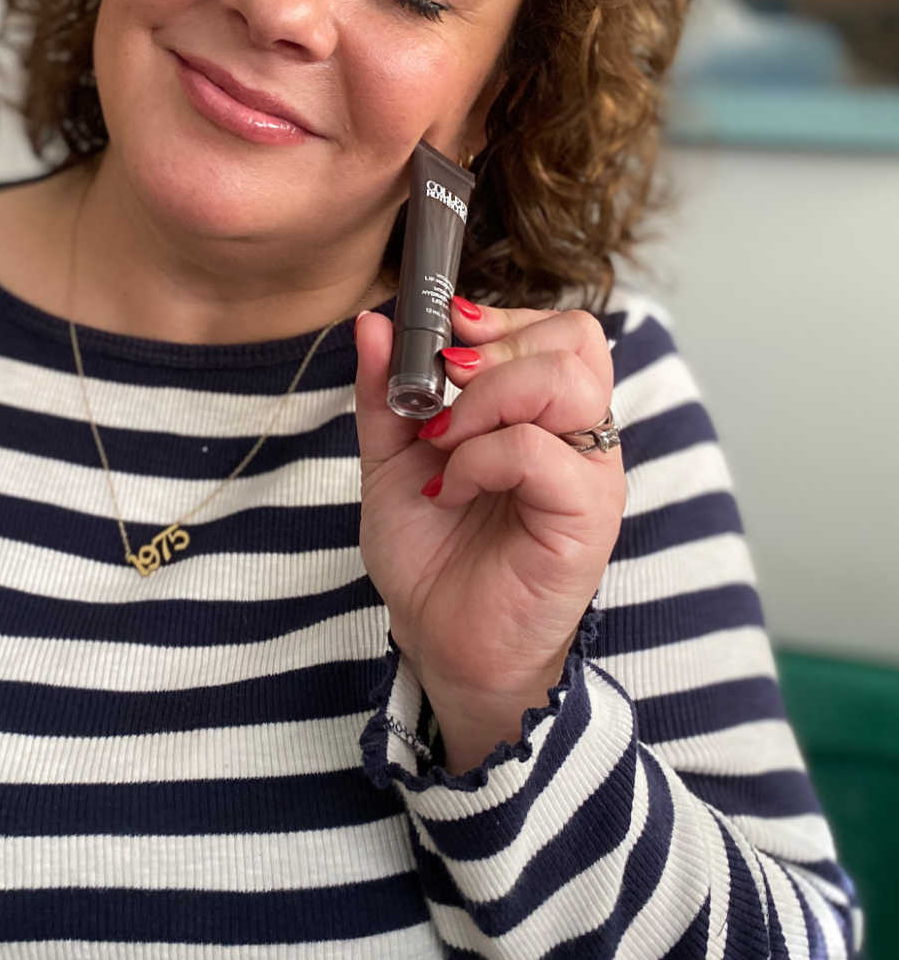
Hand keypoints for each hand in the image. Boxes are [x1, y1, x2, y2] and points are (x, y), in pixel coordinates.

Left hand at [353, 299, 624, 768]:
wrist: (440, 641)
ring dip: (486, 399)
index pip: (561, 326)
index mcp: (546, 411)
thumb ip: (384, 390)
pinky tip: (453, 491)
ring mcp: (589, 472)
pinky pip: (540, 450)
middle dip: (492, 351)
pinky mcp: (586, 515)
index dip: (501, 318)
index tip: (443, 342)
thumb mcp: (391, 458)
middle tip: (441, 395)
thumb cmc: (431, 554)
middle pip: (576, 336)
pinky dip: (481, 458)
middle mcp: (580, 433)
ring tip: (444, 444)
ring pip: (567, 380)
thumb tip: (371, 321)